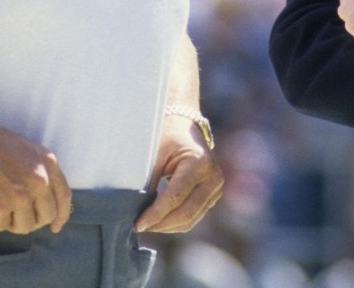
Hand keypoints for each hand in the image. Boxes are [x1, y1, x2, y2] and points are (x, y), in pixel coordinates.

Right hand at [0, 114, 71, 234]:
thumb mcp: (27, 152)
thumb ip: (39, 174)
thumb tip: (42, 203)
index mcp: (48, 163)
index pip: (63, 197)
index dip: (60, 216)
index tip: (55, 227)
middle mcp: (41, 180)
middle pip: (46, 216)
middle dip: (32, 221)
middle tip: (15, 217)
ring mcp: (23, 195)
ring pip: (25, 226)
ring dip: (10, 221)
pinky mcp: (2, 207)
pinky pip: (1, 226)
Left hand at [135, 111, 222, 232]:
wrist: (185, 127)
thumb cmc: (167, 135)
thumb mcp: (155, 153)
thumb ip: (148, 180)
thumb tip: (136, 209)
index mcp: (199, 162)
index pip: (175, 197)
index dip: (155, 214)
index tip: (137, 224)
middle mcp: (213, 177)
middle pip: (185, 213)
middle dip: (160, 224)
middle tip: (139, 227)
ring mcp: (216, 187)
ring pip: (190, 219)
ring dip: (167, 226)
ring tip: (147, 225)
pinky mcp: (214, 195)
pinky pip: (194, 216)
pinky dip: (176, 222)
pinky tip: (159, 221)